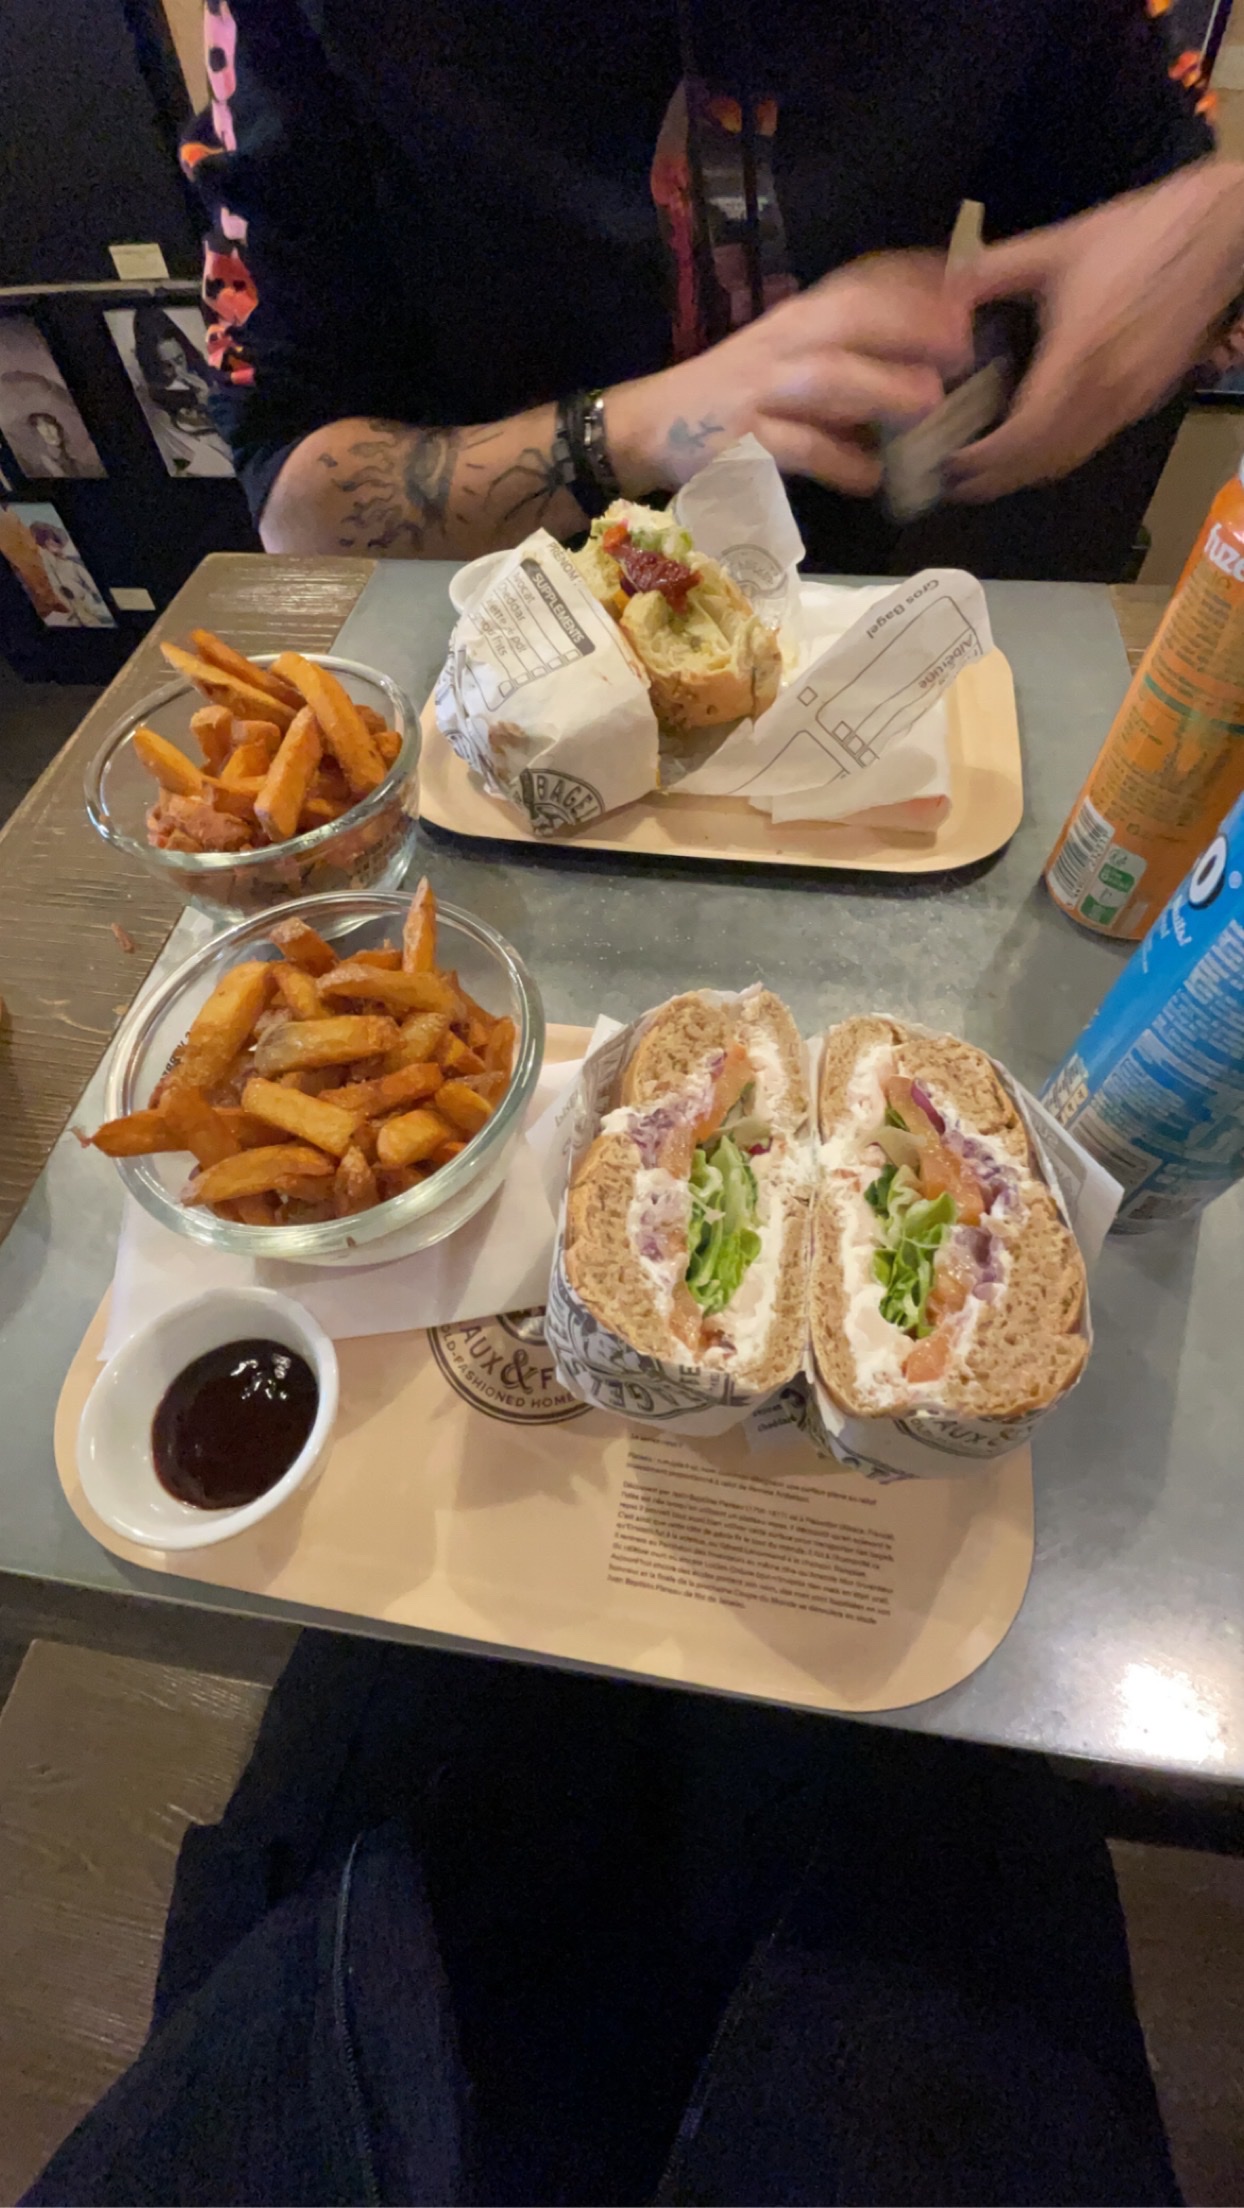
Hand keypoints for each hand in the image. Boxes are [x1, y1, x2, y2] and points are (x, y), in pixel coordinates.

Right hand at [606, 252, 972, 499]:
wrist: (654, 424)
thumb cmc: (738, 394)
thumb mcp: (793, 354)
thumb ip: (854, 353)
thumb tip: (933, 358)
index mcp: (799, 317)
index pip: (862, 281)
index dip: (917, 279)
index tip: (969, 284)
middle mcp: (783, 342)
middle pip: (850, 319)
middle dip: (909, 325)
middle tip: (962, 345)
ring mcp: (761, 390)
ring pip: (827, 378)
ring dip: (881, 387)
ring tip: (926, 404)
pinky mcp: (744, 441)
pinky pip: (798, 450)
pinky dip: (839, 463)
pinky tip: (872, 477)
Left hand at [948, 161, 1243, 501]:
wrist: (1217, 234)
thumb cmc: (1145, 234)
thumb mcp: (1058, 245)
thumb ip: (995, 270)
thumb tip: (950, 289)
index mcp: (1078, 355)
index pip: (1024, 436)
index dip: (985, 462)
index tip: (953, 465)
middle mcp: (1107, 389)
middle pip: (1044, 461)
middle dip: (998, 480)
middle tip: (960, 483)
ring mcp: (1131, 398)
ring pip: (1072, 457)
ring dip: (1030, 473)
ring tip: (992, 473)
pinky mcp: (1149, 396)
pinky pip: (1097, 440)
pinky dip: (1062, 453)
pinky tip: (1040, 444)